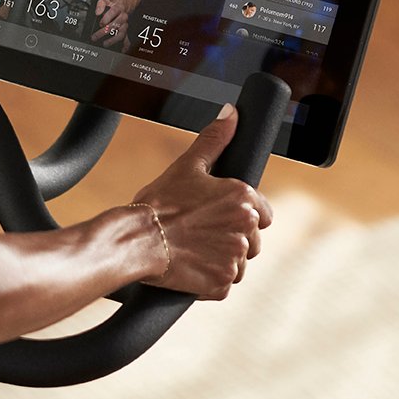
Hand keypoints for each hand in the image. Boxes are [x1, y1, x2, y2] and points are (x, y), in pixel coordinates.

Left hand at [89, 0, 131, 47]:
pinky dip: (125, 46)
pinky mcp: (125, 32)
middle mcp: (123, 18)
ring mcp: (124, 26)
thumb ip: (100, 5)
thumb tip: (97, 12)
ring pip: (121, 33)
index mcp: (118, 9)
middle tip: (95, 36)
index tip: (101, 23)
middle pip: (115, 25)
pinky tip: (121, 50)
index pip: (113, 12)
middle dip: (104, 31)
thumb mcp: (105, 1)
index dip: (107, 18)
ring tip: (105, 44)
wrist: (122, 8)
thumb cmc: (112, 6)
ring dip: (113, 40)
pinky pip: (127, 40)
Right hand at [129, 107, 272, 298]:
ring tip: (193, 250)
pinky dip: (208, 280)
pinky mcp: (220, 284)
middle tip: (200, 234)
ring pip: (237, 264)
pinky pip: (222, 285)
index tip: (218, 219)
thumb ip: (214, 139)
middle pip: (251, 242)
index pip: (264, 214)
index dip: (241, 217)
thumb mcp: (187, 166)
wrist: (135, 241)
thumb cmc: (158, 203)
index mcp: (243, 199)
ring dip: (220, 260)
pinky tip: (189, 267)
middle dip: (230, 240)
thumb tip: (231, 113)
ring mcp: (234, 259)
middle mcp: (246, 229)